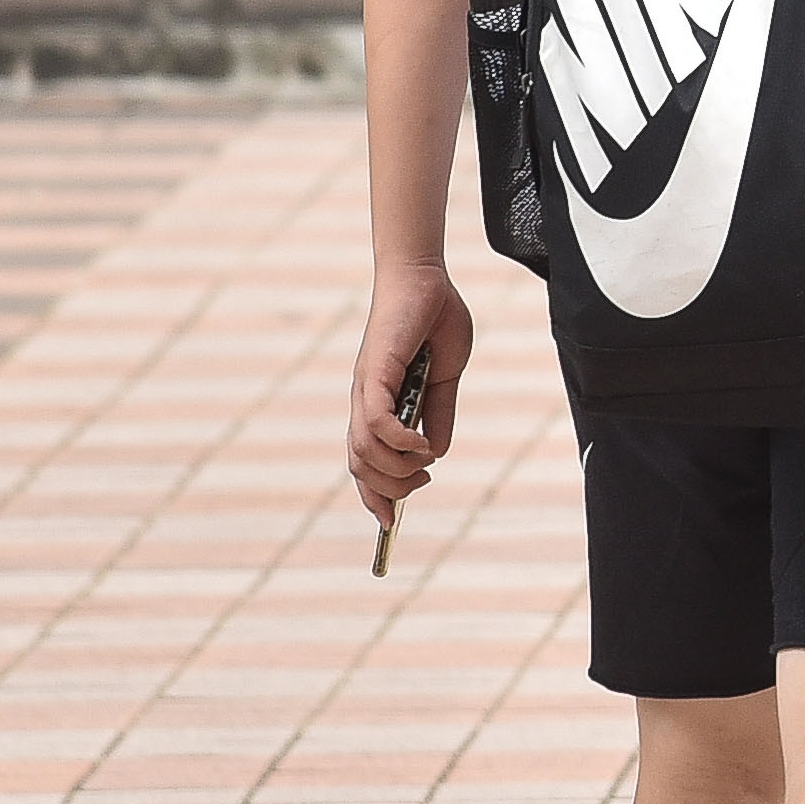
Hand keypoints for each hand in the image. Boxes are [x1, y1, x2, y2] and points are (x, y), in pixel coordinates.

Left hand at [348, 257, 470, 517]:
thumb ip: (437, 415)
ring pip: (366, 452)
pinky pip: (377, 424)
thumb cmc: (433, 323)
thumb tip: (433, 453)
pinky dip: (400, 442)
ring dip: (398, 468)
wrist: (425, 280)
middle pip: (361, 467)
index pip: (363, 463)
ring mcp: (366, 390)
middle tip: (422, 482)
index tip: (388, 522)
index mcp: (377, 406)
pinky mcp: (375, 374)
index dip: (373, 497)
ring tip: (425, 461)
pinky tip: (422, 443)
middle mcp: (364, 403)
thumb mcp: (443, 380)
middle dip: (391, 490)